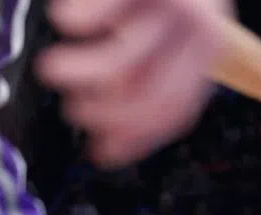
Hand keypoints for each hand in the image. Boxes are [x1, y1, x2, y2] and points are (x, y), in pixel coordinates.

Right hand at [36, 0, 230, 166]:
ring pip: (128, 56)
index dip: (137, 136)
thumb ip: (149, 77)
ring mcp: (175, 2)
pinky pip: (110, 8)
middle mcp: (199, 30)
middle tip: (74, 111)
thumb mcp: (174, 33)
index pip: (176, 109)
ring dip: (84, 73)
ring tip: (52, 71)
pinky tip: (63, 20)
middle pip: (153, 91)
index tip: (102, 152)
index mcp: (208, 52)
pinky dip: (82, 18)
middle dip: (108, 113)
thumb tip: (110, 143)